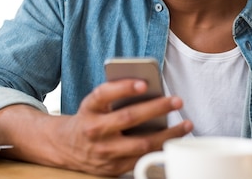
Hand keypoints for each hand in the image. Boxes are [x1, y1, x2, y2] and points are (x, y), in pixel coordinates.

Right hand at [0, 80, 191, 175]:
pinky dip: (160, 150)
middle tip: (177, 100)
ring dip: (167, 134)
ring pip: (141, 144)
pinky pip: (141, 159)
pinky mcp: (112, 168)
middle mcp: (94, 130)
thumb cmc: (89, 117)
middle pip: (128, 119)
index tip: (144, 83)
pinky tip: (175, 141)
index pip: (103, 94)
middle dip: (156, 109)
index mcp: (89, 109)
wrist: (65, 146)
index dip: (123, 88)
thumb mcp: (96, 103)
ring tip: (186, 124)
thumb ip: (116, 95)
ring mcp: (103, 152)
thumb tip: (149, 89)